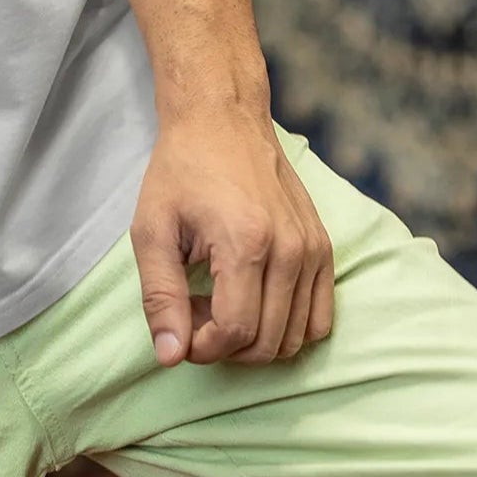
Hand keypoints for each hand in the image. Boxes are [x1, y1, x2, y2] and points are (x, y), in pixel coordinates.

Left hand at [129, 111, 333, 367]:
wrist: (222, 120)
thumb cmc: (181, 171)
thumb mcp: (152, 228)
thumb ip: (160, 295)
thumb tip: (169, 357)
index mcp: (246, 242)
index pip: (235, 332)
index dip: (202, 347)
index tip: (179, 329)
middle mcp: (291, 250)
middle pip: (267, 343)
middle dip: (224, 346)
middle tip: (193, 311)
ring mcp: (314, 250)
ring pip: (295, 339)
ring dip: (254, 340)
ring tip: (219, 302)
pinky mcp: (324, 249)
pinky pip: (319, 320)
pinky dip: (286, 327)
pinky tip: (252, 301)